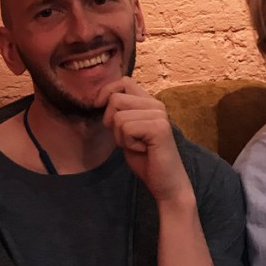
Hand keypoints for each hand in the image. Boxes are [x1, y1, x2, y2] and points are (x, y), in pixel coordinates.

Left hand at [98, 78, 191, 204]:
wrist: (166, 183)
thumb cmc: (146, 159)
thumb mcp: (127, 131)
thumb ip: (120, 113)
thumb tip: (100, 99)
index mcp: (150, 103)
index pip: (124, 81)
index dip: (107, 92)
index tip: (100, 107)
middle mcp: (157, 105)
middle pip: (116, 98)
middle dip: (111, 121)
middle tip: (127, 138)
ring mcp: (159, 115)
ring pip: (118, 116)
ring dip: (120, 137)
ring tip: (137, 146)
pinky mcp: (159, 128)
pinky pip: (126, 128)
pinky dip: (128, 144)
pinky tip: (143, 150)